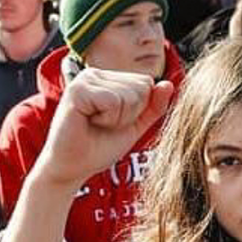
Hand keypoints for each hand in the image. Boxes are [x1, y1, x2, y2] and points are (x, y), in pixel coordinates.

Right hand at [33, 68, 173, 189]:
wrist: (72, 168)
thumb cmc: (99, 147)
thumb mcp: (134, 126)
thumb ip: (153, 106)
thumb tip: (168, 84)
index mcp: (108, 78)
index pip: (147, 83)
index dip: (138, 111)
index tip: (114, 123)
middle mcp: (96, 73)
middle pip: (141, 87)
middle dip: (130, 115)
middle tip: (104, 125)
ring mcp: (85, 79)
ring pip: (129, 95)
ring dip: (118, 119)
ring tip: (96, 124)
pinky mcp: (77, 90)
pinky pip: (113, 101)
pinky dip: (107, 119)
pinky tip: (89, 122)